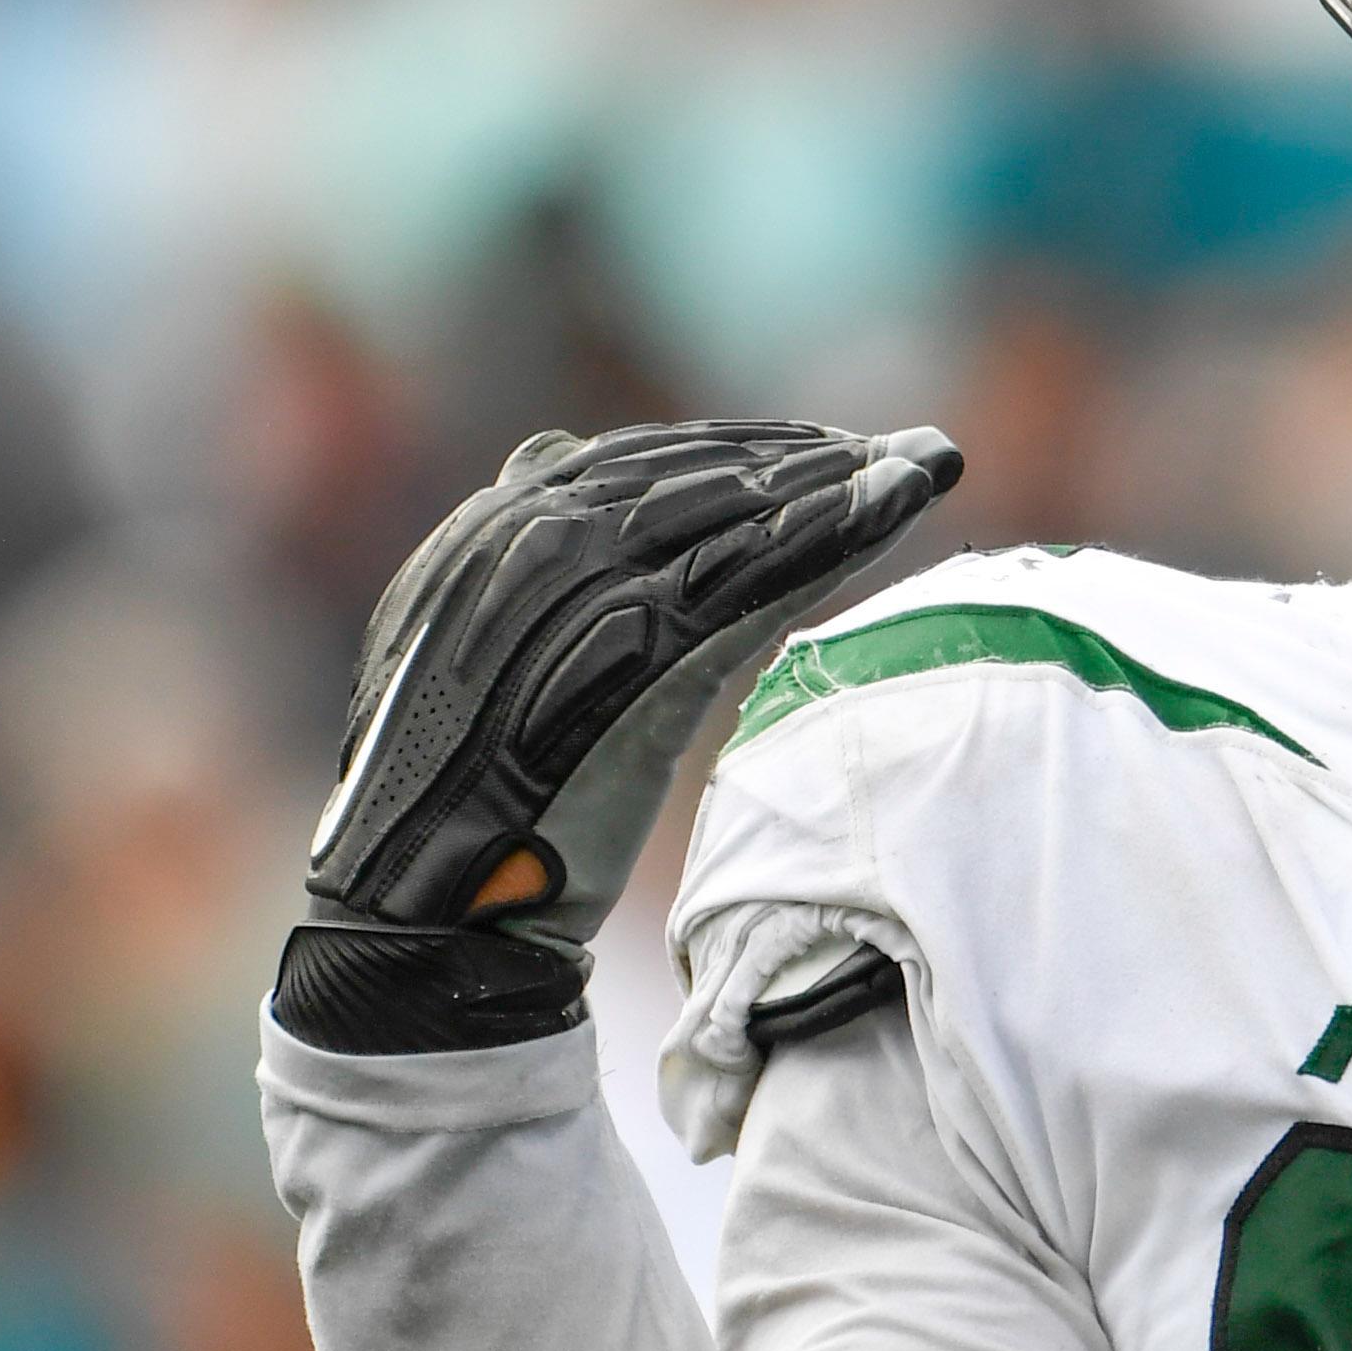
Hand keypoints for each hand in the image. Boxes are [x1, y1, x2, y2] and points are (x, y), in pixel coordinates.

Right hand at [275, 420, 960, 1055]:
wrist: (426, 901)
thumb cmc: (460, 796)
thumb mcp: (465, 649)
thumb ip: (511, 557)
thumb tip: (546, 451)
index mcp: (492, 532)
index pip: (640, 461)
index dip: (744, 450)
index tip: (829, 449)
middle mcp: (536, 538)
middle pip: (704, 475)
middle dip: (812, 458)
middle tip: (907, 448)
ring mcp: (587, 591)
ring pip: (741, 517)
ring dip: (844, 487)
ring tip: (925, 466)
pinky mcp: (642, 655)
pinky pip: (758, 579)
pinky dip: (835, 538)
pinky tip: (898, 511)